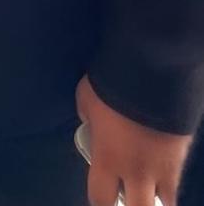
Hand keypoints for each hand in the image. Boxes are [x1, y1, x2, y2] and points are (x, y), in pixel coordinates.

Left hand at [77, 75, 188, 205]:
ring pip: (163, 203)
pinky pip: (175, 184)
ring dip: (152, 199)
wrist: (151, 74)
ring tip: (146, 193)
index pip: (100, 199)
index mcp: (107, 159)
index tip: (101, 196)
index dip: (99, 202)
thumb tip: (91, 124)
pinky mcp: (181, 158)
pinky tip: (163, 180)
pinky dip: (168, 186)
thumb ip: (87, 118)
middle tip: (126, 197)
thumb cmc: (111, 85)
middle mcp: (136, 172)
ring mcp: (162, 168)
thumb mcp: (87, 100)